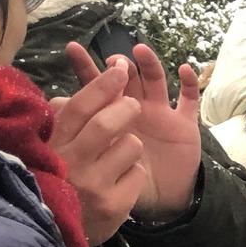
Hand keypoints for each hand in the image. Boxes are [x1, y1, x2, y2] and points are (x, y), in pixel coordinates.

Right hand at [49, 58, 146, 246]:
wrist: (56, 234)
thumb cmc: (55, 181)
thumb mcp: (49, 150)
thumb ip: (60, 122)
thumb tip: (71, 93)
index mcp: (55, 145)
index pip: (80, 106)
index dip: (103, 83)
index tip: (119, 67)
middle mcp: (72, 164)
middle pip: (109, 122)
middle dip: (126, 107)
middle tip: (132, 106)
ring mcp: (94, 186)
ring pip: (131, 146)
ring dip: (130, 146)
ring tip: (117, 158)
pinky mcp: (115, 206)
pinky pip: (138, 174)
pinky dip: (133, 174)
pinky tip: (119, 183)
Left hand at [67, 42, 202, 221]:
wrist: (159, 197)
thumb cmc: (125, 177)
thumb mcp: (100, 159)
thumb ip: (80, 136)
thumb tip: (55, 109)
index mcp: (113, 114)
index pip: (95, 86)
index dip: (84, 67)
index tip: (72, 49)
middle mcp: (136, 107)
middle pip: (127, 78)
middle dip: (119, 66)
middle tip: (113, 61)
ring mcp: (161, 113)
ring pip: (156, 81)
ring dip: (149, 64)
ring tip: (140, 51)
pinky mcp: (184, 123)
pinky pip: (190, 100)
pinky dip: (190, 84)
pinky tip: (184, 70)